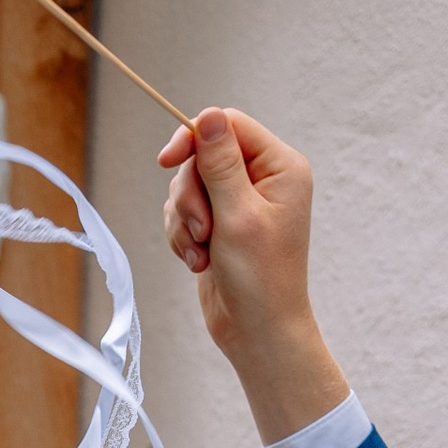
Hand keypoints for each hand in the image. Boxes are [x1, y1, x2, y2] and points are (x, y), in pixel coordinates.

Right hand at [155, 108, 348, 440]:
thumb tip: (208, 115)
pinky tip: (197, 261)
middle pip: (202, 155)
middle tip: (201, 230)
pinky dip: (182, 236)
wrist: (257, 331)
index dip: (194, 138)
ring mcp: (239, 201)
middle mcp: (262, 178)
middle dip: (190, 195)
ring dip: (183, 220)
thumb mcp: (237, 215)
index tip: (167, 162)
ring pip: (187, 186)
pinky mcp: (219, 224)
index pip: (228, 126)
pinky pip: (183, 212)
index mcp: (280, 166)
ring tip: (201, 252)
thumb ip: (221, 162)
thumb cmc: (259, 278)